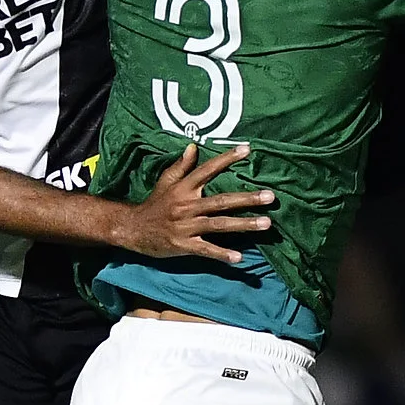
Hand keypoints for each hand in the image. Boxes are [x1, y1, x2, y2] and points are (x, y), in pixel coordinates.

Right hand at [118, 143, 274, 263]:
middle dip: (246, 198)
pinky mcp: (184, 245)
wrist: (133, 229)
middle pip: (220, 201)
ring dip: (243, 224)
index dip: (226, 159)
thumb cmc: (154, 204)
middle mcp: (186, 205)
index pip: (207, 170)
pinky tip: (239, 258)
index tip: (247, 150)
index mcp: (183, 188)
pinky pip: (206, 249)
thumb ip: (181, 165)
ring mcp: (185, 226)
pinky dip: (222, 253)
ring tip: (266, 223)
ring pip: (218, 224)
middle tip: (270, 196)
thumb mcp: (165, 182)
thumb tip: (193, 146)